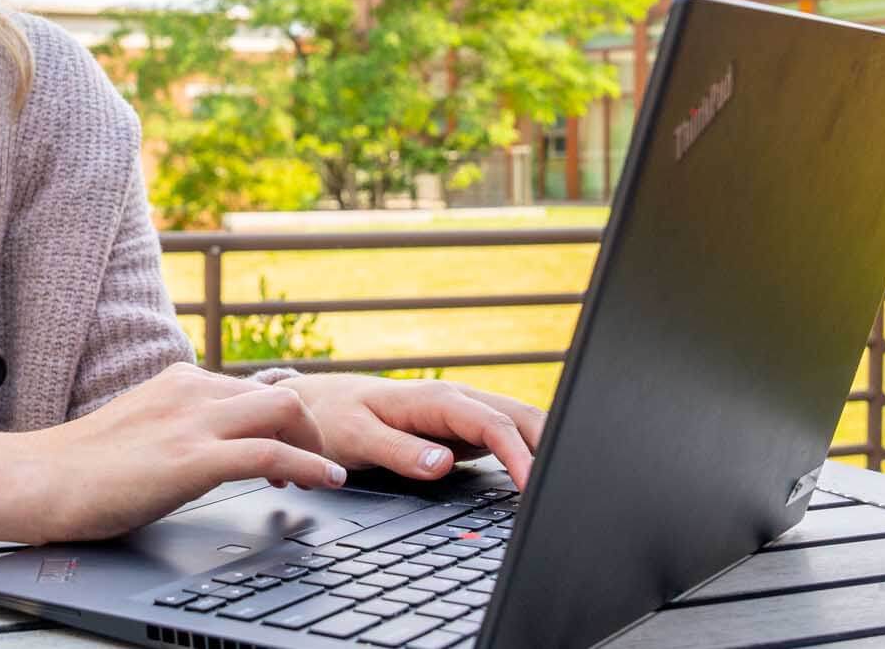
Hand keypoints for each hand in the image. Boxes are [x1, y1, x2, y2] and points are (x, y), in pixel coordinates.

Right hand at [0, 363, 347, 544]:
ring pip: (284, 410)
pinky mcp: (193, 458)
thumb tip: (204, 449)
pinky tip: (325, 482)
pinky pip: (271, 452)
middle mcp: (191, 390)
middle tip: (307, 466)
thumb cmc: (80, 468)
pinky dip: (309, 465)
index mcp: (179, 380)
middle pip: (279, 393)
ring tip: (323, 477)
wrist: (39, 480)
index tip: (287, 450)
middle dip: (305, 429)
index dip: (279, 421)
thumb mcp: (140, 429)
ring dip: (314, 444)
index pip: (252, 388)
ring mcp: (193, 421)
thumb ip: (176, 427)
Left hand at [274, 375, 546, 488]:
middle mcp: (455, 401)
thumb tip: (443, 463)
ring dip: (546, 444)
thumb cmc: (331, 419)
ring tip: (568, 479)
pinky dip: (528, 451)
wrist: (312, 405)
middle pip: (520, 416)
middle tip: (572, 483)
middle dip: (552, 443)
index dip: (519, 454)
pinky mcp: (459, 430)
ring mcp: (461, 414)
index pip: (493, 424)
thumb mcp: (357, 437)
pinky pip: (504, 436)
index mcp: (436, 399)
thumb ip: (399, 450)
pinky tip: (541, 473)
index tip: (532, 486)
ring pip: (518, 422)